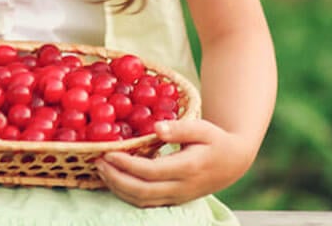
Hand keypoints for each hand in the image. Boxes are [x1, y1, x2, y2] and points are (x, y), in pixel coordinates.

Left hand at [95, 117, 255, 207]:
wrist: (233, 162)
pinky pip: (147, 203)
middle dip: (116, 179)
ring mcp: (178, 197)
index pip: (151, 171)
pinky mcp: (174, 201)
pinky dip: (127, 195)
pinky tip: (114, 180)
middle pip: (143, 191)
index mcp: (189, 168)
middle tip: (98, 162)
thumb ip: (180, 128)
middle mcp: (182, 187)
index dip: (127, 164)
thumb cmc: (216, 141)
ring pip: (143, 201)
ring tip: (101, 171)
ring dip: (118, 189)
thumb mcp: (203, 128)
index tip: (108, 152)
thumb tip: (156, 127)